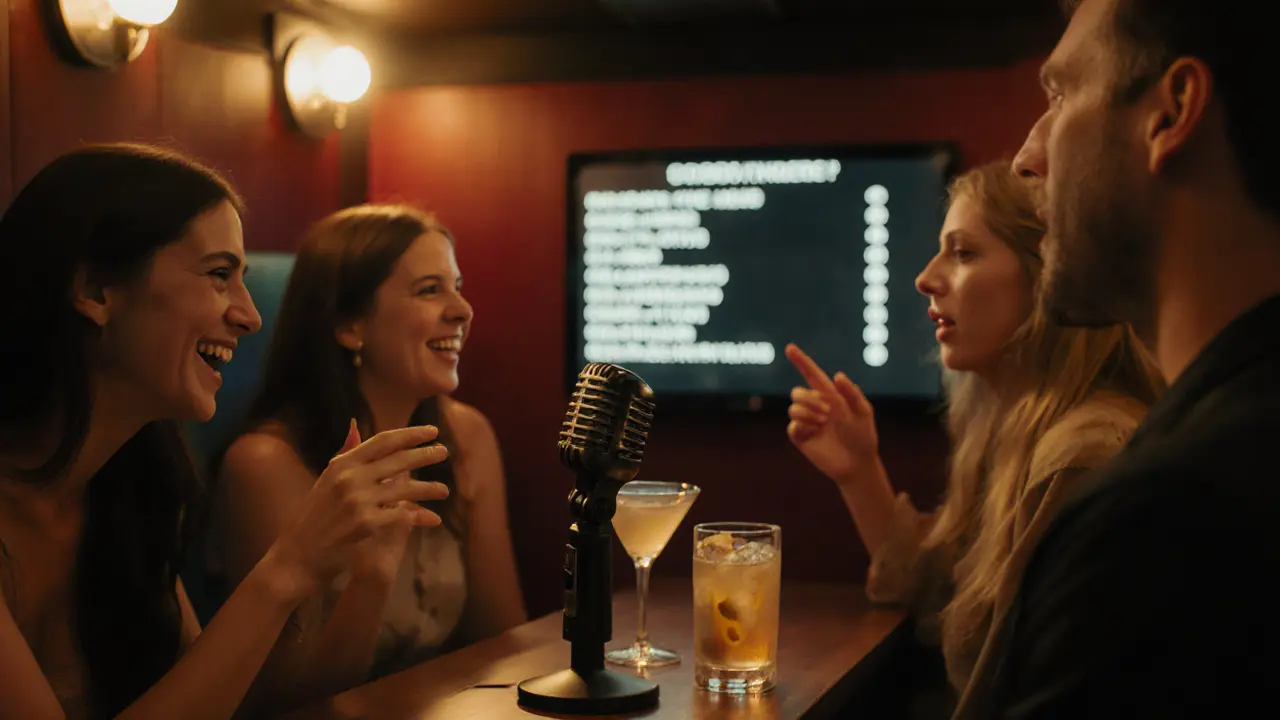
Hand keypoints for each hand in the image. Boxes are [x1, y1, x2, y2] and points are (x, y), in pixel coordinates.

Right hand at [270, 419, 449, 596]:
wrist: (298, 554)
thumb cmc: (314, 516)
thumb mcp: (327, 479)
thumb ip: (345, 453)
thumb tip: (355, 424)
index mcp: (342, 463)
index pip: (383, 441)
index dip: (411, 434)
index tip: (431, 431)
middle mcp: (350, 477)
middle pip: (399, 460)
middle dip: (426, 454)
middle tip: (445, 452)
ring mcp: (358, 500)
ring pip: (406, 489)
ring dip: (429, 489)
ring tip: (444, 490)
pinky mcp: (366, 524)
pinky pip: (401, 515)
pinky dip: (418, 517)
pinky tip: (431, 519)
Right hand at [785, 343, 879, 486]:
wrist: (857, 463)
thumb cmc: (863, 436)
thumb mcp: (864, 412)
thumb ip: (851, 393)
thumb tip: (836, 375)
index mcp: (830, 396)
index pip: (812, 375)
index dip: (801, 361)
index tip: (790, 348)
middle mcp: (815, 406)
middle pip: (797, 392)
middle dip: (810, 399)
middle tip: (828, 413)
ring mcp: (807, 422)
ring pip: (794, 408)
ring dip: (809, 413)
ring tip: (824, 423)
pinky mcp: (800, 437)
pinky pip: (792, 426)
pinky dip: (804, 427)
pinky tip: (816, 433)